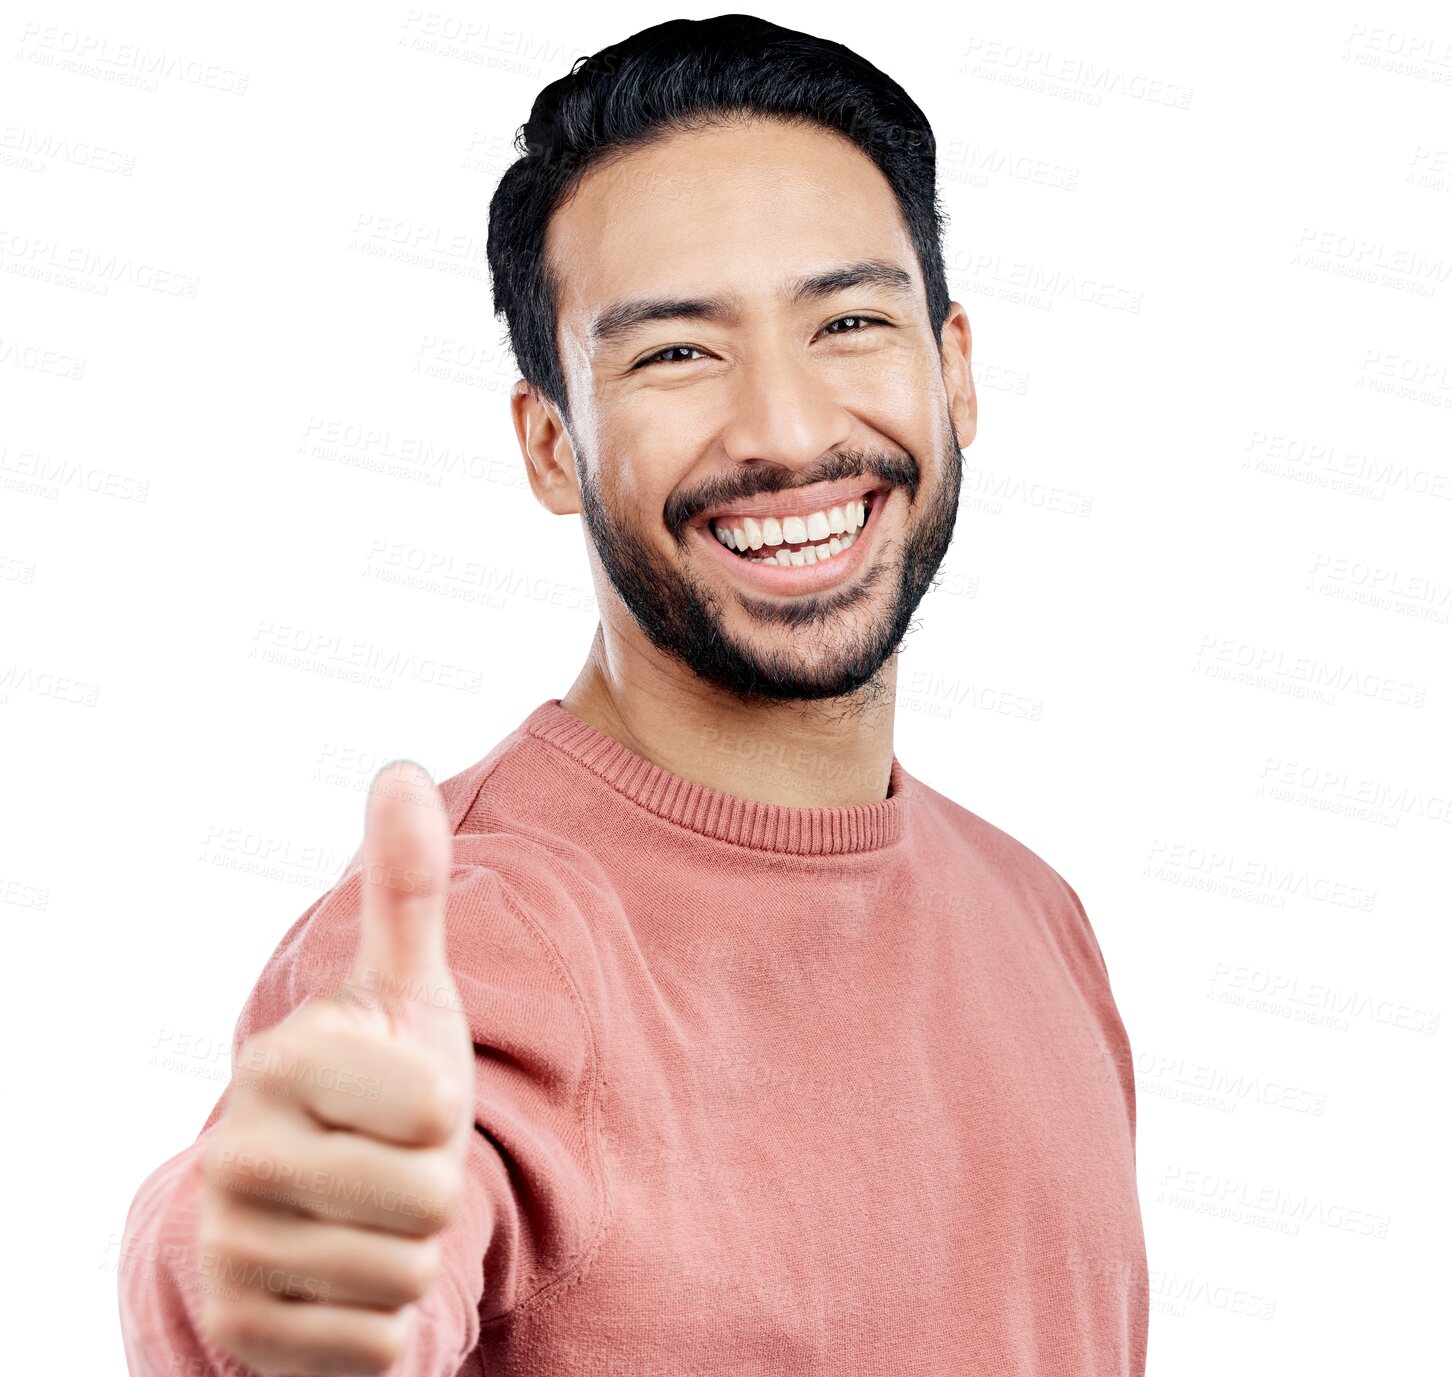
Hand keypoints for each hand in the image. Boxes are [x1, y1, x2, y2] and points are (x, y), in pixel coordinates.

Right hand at [197, 761, 474, 1374]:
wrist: (328, 1213)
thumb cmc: (385, 1090)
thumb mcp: (407, 991)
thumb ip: (406, 890)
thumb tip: (401, 770)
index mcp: (284, 1063)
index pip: (434, 1110)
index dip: (444, 1112)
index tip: (406, 1101)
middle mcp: (238, 1155)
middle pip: (430, 1196)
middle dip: (435, 1188)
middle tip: (393, 1170)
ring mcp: (234, 1251)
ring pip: (409, 1274)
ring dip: (414, 1255)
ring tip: (373, 1223)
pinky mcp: (247, 1336)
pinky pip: (379, 1347)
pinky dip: (387, 1326)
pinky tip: (349, 1287)